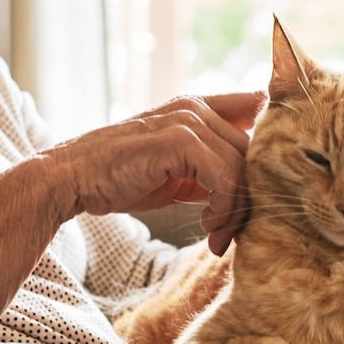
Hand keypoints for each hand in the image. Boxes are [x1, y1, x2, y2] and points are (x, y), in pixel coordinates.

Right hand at [41, 92, 262, 254]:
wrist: (73, 178)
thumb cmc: (120, 177)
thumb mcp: (176, 171)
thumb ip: (210, 170)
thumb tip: (247, 193)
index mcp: (196, 107)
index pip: (254, 107)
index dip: (270, 139)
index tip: (269, 182)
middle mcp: (195, 108)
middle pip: (254, 150)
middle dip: (249, 197)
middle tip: (230, 233)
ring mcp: (188, 121)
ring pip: (242, 167)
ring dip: (235, 211)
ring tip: (217, 236)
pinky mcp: (179, 141)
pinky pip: (224, 178)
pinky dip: (222, 209)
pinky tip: (208, 227)